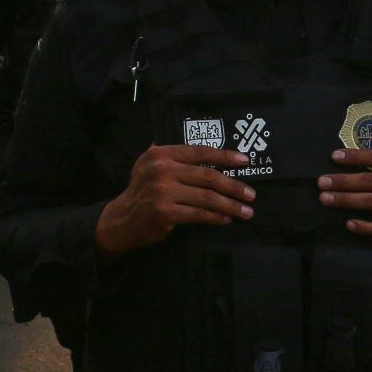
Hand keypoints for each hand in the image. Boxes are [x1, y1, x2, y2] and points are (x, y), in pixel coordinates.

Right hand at [94, 145, 255, 255]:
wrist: (120, 219)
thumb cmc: (141, 192)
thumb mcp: (150, 165)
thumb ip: (173, 157)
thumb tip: (208, 153)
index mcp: (161, 154)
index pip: (199, 151)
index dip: (224, 156)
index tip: (245, 161)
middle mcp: (162, 170)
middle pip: (207, 176)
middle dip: (234, 186)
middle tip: (251, 194)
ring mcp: (163, 191)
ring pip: (206, 197)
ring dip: (230, 205)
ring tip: (246, 211)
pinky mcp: (165, 212)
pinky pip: (198, 214)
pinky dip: (215, 217)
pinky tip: (226, 219)